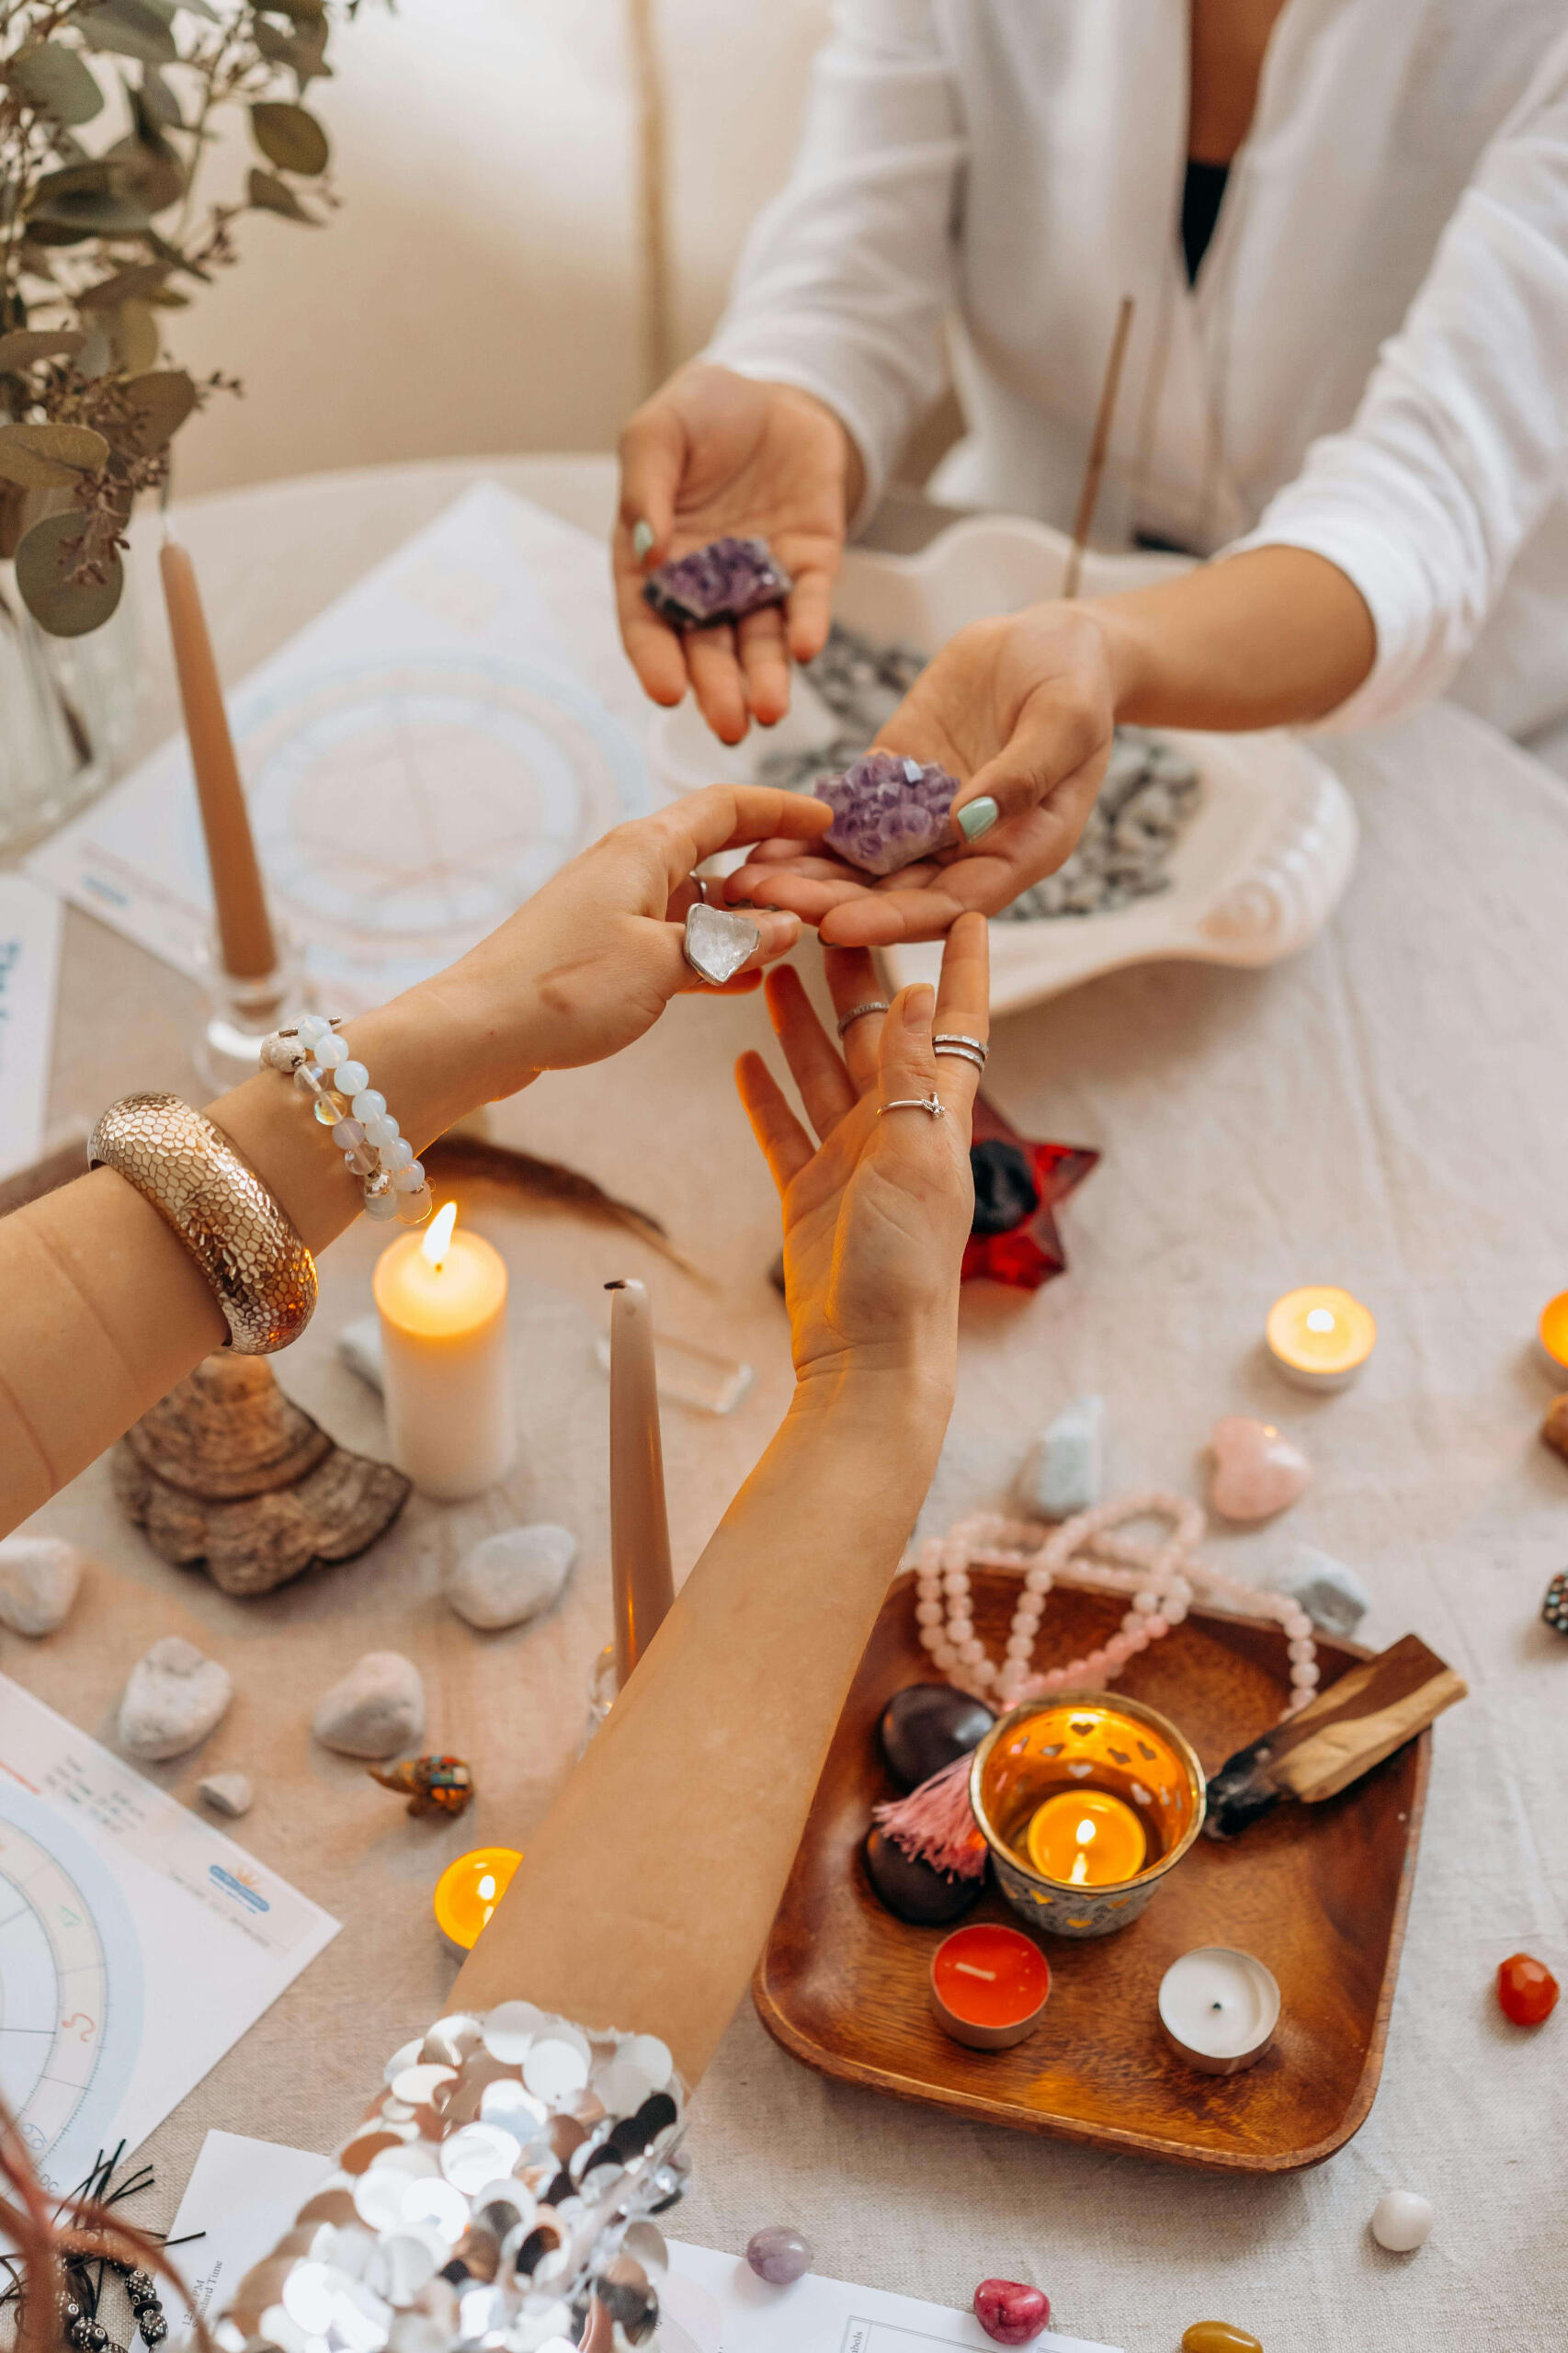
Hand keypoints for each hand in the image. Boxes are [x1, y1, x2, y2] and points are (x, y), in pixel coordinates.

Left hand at [443, 784, 833, 1092]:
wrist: (477, 1033)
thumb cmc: (563, 989)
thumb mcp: (665, 964)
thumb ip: (731, 945)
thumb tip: (786, 927)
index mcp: (644, 850)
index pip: (726, 807)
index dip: (781, 808)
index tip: (828, 818)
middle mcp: (630, 869)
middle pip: (716, 852)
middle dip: (772, 869)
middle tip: (825, 889)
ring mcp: (616, 911)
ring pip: (699, 903)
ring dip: (744, 920)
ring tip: (797, 939)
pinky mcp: (605, 953)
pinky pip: (675, 941)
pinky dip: (712, 955)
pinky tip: (747, 979)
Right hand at [614, 363, 855, 744]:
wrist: (776, 394)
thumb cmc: (702, 413)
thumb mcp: (658, 431)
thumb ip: (645, 485)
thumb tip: (647, 549)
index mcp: (653, 563)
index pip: (648, 622)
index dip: (655, 660)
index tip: (667, 692)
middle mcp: (704, 585)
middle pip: (707, 648)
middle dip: (718, 689)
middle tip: (729, 725)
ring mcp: (758, 581)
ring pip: (760, 641)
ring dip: (765, 678)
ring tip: (769, 711)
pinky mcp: (808, 567)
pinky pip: (808, 604)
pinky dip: (808, 627)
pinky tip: (807, 649)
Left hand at [723, 604, 1116, 944]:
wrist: (1055, 642)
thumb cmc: (1078, 681)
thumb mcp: (1065, 720)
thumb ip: (1023, 773)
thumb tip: (967, 822)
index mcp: (1018, 854)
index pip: (952, 905)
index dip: (895, 920)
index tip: (838, 926)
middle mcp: (968, 853)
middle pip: (894, 897)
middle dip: (828, 904)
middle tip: (764, 906)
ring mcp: (927, 823)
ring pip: (861, 867)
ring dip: (805, 878)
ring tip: (743, 882)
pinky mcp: (896, 785)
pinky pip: (846, 821)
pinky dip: (805, 835)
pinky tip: (755, 840)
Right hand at [736, 914, 987, 1386]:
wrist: (867, 1352)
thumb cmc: (905, 1266)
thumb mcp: (916, 1157)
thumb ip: (913, 1074)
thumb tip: (919, 992)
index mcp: (937, 1116)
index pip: (957, 1026)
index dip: (962, 969)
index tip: (966, 912)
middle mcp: (895, 1129)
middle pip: (875, 1035)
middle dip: (856, 975)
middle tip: (828, 915)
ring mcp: (850, 1159)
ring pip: (820, 1072)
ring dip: (800, 1023)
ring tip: (775, 968)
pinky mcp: (808, 1191)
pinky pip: (782, 1129)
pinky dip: (765, 1096)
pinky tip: (743, 1059)